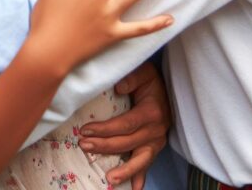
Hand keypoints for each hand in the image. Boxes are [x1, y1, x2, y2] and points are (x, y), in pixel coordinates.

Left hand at [78, 61, 171, 189]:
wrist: (168, 90)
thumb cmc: (150, 80)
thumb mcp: (144, 72)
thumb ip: (132, 78)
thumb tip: (118, 87)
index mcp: (151, 113)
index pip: (124, 125)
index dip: (105, 129)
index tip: (85, 130)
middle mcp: (155, 131)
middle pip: (127, 143)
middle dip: (104, 146)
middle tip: (83, 145)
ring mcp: (156, 142)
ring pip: (140, 160)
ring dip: (124, 170)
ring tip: (109, 179)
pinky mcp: (155, 147)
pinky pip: (148, 164)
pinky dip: (140, 177)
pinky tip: (134, 188)